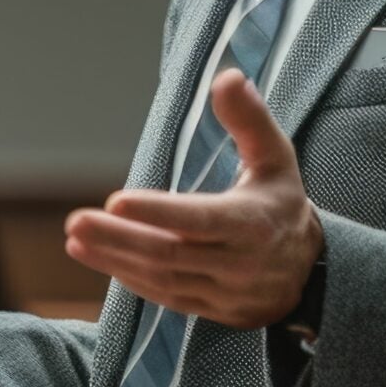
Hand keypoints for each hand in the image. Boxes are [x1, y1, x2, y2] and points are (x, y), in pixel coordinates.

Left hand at [63, 68, 324, 327]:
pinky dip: (130, 279)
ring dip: (114, 259)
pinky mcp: (213, 310)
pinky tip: (100, 258)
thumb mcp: (275, 156)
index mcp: (254, 223)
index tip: (116, 199)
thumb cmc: (281, 200)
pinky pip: (166, 298)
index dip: (158, 212)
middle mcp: (241, 263)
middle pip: (170, 253)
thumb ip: (250, 119)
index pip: (200, 221)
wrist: (310, 268)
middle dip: (118, 238)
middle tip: (76, 222)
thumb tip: (227, 76)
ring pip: (163, 279)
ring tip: (76, 239)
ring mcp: (226, 292)